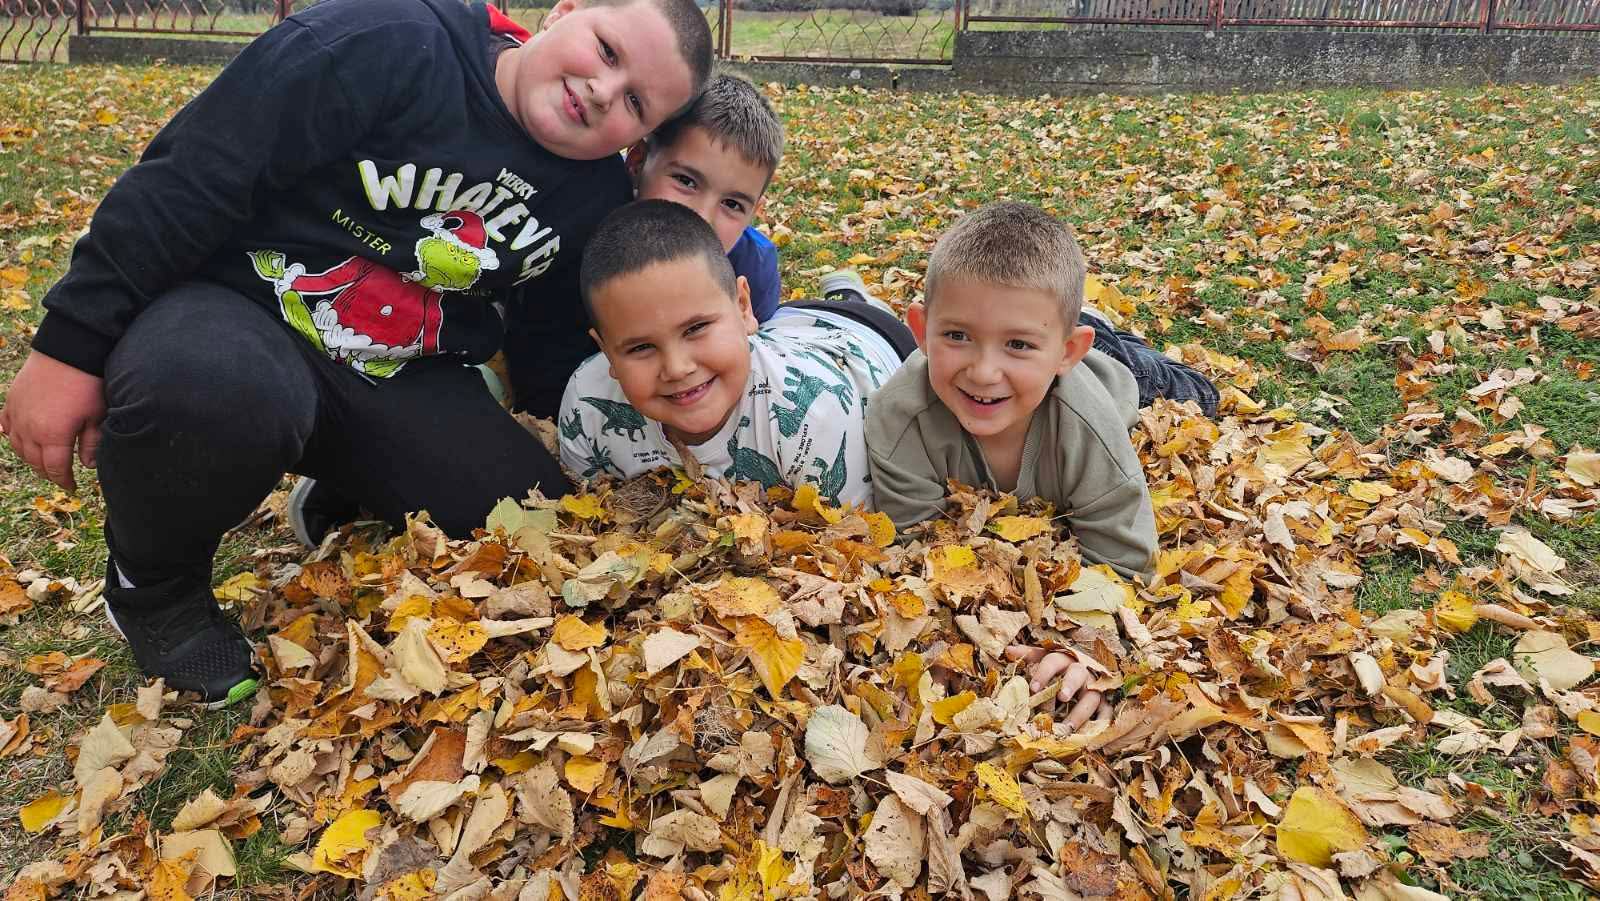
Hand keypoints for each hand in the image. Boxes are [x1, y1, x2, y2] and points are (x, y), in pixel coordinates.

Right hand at [0, 351, 105, 491]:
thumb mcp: (96, 416)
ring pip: (17, 446)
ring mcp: (17, 414)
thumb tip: (87, 466)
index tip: (72, 487)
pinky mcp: (12, 400)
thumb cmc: (87, 384)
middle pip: (34, 461)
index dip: (63, 481)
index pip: (55, 468)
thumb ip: (92, 444)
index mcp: (52, 436)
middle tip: (59, 476)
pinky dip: (12, 436)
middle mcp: (29, 429)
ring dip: (29, 458)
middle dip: (47, 472)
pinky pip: (6, 426)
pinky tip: (20, 439)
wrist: (67, 350)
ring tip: (42, 462)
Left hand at [1006, 644, 1102, 732]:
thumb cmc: (1059, 666)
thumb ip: (1028, 655)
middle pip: (1077, 674)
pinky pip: (1106, 712)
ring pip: (1091, 697)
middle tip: (1062, 697)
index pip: (1053, 662)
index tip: (1033, 687)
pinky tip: (1091, 735)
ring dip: (1080, 712)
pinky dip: (1101, 723)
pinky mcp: (1104, 701)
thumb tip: (1008, 651)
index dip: (1044, 673)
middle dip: (1070, 684)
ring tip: (1067, 727)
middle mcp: (1081, 671)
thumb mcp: (1044, 657)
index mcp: (1063, 659)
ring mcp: (1094, 687)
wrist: (1087, 668)